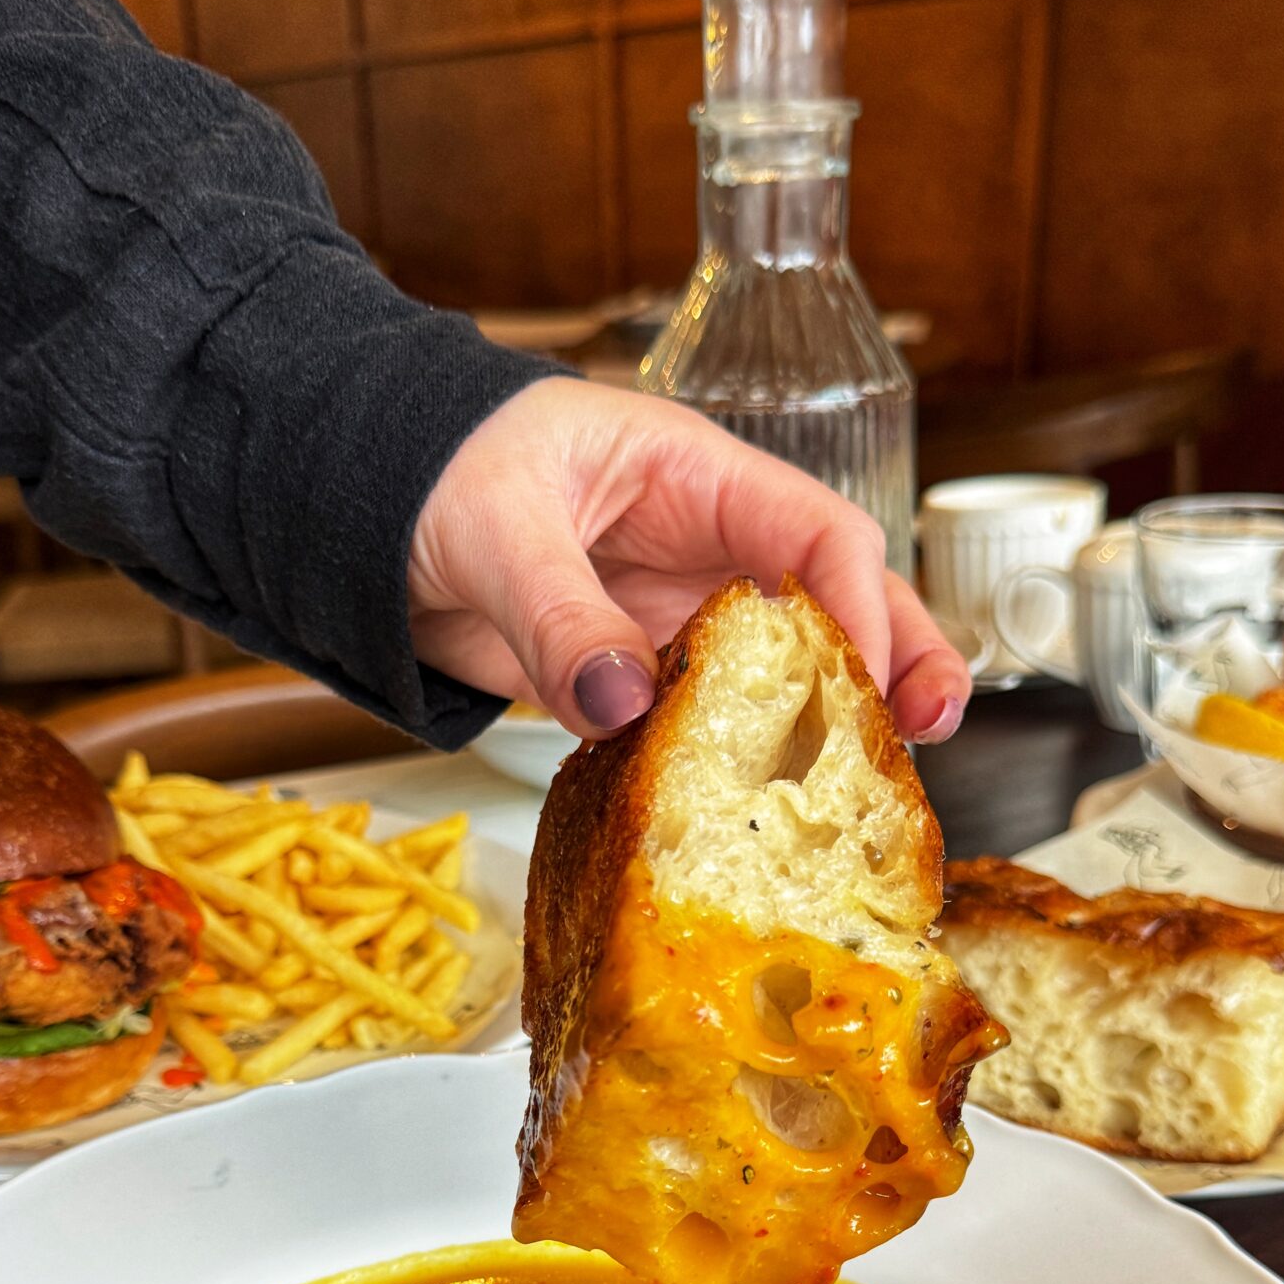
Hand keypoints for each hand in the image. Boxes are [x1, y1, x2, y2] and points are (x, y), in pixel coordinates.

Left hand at [408, 377, 967, 742]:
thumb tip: (623, 701)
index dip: (854, 602)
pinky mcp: (634, 678)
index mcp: (690, 475)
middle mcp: (701, 546)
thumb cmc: (427, 469)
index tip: (868, 678)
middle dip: (894, 658)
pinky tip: (766, 814)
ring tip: (882, 787)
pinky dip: (741, 767)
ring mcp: (671, 617)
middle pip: (832, 599)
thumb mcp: (491, 526)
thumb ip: (556, 611)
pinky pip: (707, 723)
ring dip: (835, 724)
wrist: (352, 513)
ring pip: (783, 670)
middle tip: (931, 731)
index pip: (812, 529)